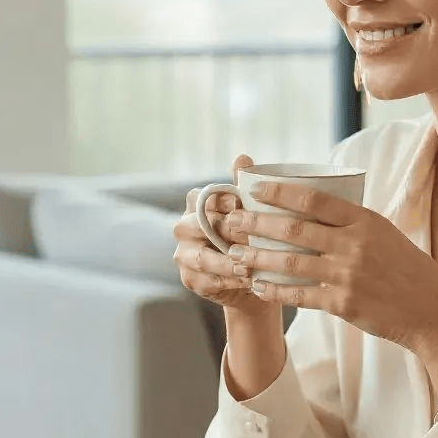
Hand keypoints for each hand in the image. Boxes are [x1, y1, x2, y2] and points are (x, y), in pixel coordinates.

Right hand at [172, 154, 271, 314]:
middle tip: (251, 238)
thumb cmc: (253, 237)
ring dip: (227, 262)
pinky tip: (247, 281)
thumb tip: (243, 157)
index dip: (224, 201)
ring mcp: (184, 254)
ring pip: (202, 257)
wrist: (254, 278)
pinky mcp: (190, 279)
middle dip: (226, 232)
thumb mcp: (253, 211)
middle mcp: (184, 227)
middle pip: (198, 226)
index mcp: (197, 204)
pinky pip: (207, 280)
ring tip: (250, 266)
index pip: (204, 198)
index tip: (242, 204)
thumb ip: (243, 185)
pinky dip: (228, 281)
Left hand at [227, 180, 437, 350]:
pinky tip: (258, 286)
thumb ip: (352, 223)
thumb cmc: (408, 269)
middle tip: (232, 222)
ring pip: (290, 262)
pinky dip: (275, 291)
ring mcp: (347, 275)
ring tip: (236, 255)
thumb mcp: (385, 234)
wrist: (430, 310)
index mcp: (365, 221)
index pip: (314, 200)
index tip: (254, 189)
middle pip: (294, 229)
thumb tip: (313, 209)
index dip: (280, 192)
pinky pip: (299, 295)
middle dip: (257, 224)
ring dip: (258, 258)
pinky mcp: (342, 303)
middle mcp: (354, 245)